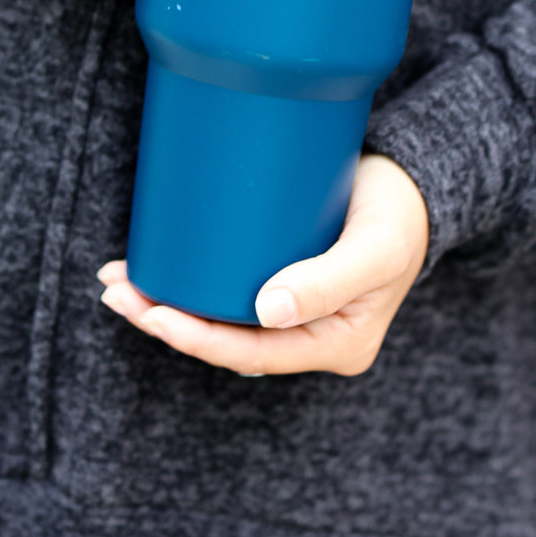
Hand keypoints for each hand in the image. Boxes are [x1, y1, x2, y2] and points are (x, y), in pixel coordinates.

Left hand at [98, 153, 429, 375]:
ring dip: (170, 304)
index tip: (152, 312)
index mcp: (338, 346)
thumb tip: (267, 313)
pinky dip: (192, 282)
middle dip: (168, 322)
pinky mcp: (284, 280)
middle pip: (229, 342)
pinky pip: (231, 292)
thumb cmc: (401, 213)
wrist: (418, 182)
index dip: (197, 339)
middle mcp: (312, 337)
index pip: (255, 354)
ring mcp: (297, 312)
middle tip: (117, 293)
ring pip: (223, 319)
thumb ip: (328, 281)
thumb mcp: (374, 247)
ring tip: (120, 282)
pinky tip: (156, 267)